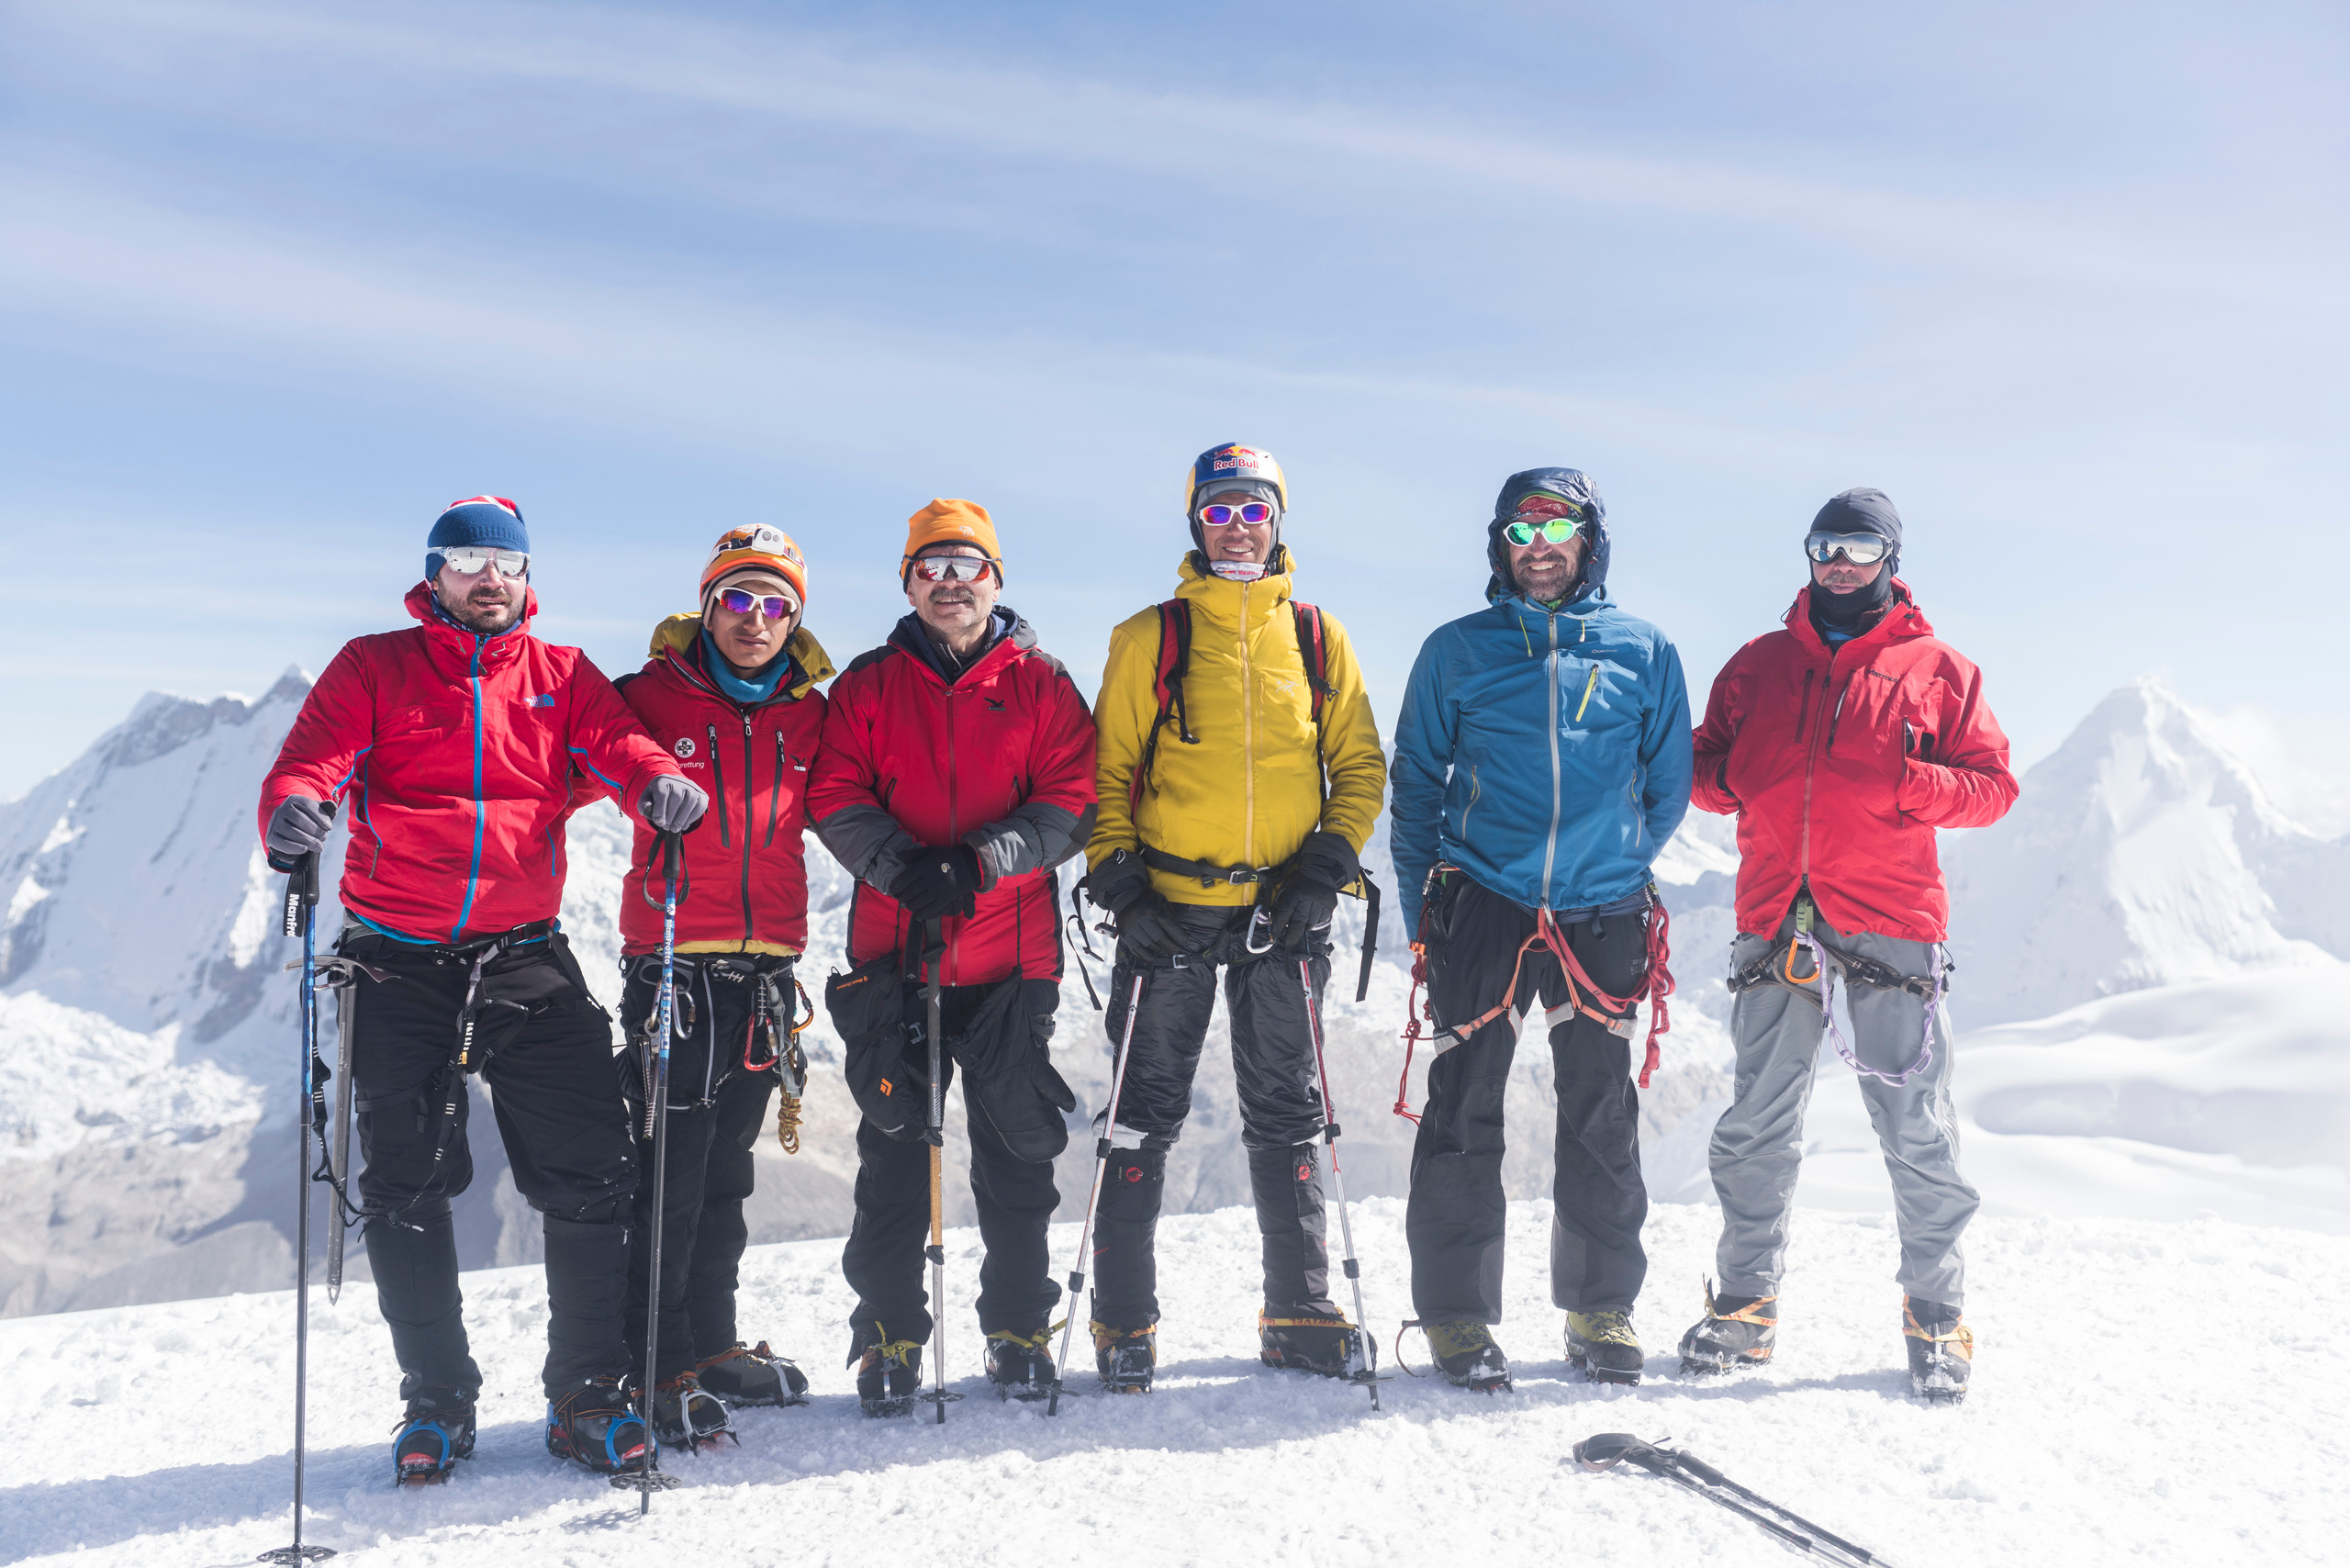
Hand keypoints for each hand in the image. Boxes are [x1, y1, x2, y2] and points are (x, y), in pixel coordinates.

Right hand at [266, 796, 334, 859]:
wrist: (291, 833)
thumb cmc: (308, 820)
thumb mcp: (317, 813)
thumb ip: (326, 809)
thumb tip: (332, 805)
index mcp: (294, 800)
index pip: (308, 805)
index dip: (320, 816)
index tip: (329, 827)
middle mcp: (281, 810)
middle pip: (298, 818)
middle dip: (314, 830)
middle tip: (324, 837)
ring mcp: (274, 823)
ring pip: (291, 831)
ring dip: (308, 840)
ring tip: (319, 846)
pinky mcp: (271, 837)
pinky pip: (281, 843)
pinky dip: (294, 847)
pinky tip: (305, 849)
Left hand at [639, 774, 708, 832]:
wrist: (674, 790)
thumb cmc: (659, 797)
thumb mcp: (648, 799)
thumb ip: (644, 804)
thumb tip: (647, 809)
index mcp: (663, 780)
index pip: (662, 793)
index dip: (660, 809)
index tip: (659, 822)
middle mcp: (679, 781)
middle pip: (676, 798)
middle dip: (671, 816)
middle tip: (666, 827)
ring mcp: (692, 787)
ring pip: (689, 802)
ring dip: (681, 819)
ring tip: (674, 829)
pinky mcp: (702, 795)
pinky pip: (699, 807)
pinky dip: (691, 818)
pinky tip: (684, 825)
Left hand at [891, 845, 981, 921]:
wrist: (970, 863)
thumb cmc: (947, 856)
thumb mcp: (930, 851)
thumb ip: (913, 854)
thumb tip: (897, 856)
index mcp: (923, 866)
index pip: (903, 879)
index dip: (895, 887)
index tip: (892, 890)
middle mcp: (928, 879)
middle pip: (909, 893)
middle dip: (903, 897)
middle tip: (902, 898)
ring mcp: (937, 890)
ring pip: (917, 903)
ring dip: (911, 906)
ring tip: (910, 905)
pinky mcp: (945, 899)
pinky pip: (930, 910)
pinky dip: (922, 913)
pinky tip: (919, 913)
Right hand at [1114, 891, 1187, 960]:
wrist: (1125, 899)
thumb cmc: (1148, 902)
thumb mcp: (1161, 902)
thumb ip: (1170, 917)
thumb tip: (1179, 936)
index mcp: (1151, 907)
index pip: (1168, 924)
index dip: (1178, 935)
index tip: (1184, 941)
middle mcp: (1140, 917)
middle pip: (1159, 937)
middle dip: (1171, 946)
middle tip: (1176, 949)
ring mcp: (1131, 926)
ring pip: (1149, 945)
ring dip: (1159, 949)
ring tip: (1163, 947)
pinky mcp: (1124, 934)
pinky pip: (1137, 950)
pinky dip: (1147, 955)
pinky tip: (1153, 955)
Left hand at [1269, 830, 1356, 948]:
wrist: (1321, 871)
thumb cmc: (1300, 881)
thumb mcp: (1287, 887)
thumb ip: (1281, 903)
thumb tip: (1274, 921)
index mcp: (1295, 893)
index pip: (1284, 913)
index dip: (1278, 926)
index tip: (1275, 935)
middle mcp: (1308, 899)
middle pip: (1298, 922)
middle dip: (1291, 936)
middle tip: (1288, 944)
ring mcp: (1320, 903)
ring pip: (1311, 923)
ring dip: (1305, 925)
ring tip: (1303, 919)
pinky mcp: (1330, 905)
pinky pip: (1321, 920)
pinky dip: (1316, 920)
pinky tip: (1313, 913)